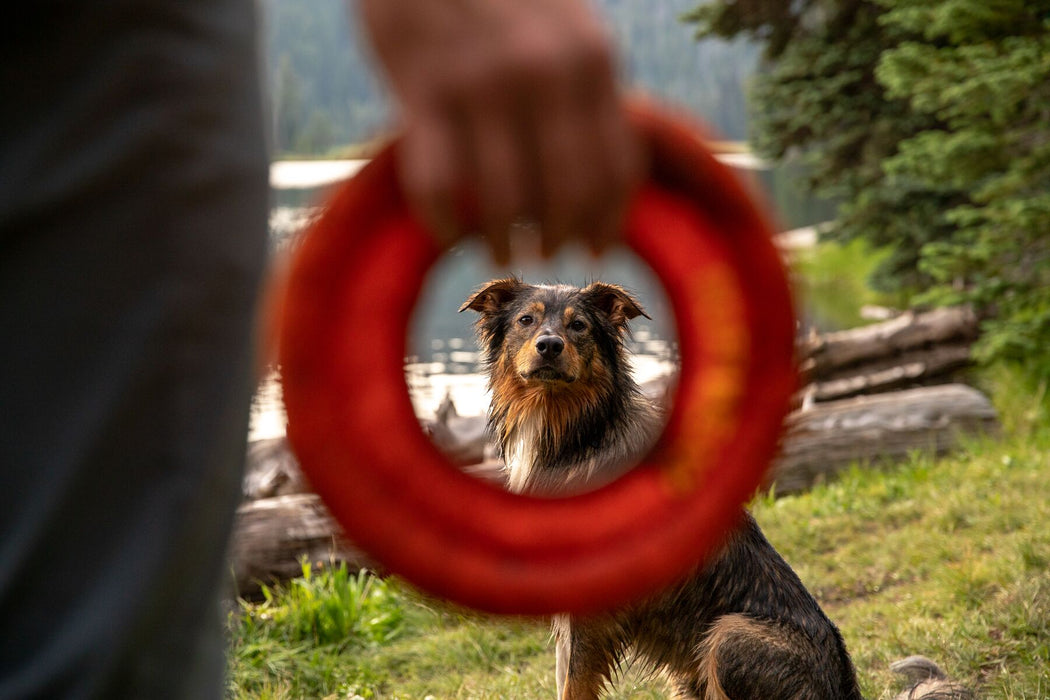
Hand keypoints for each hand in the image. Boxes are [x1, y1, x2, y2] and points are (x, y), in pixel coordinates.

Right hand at [356, 0, 641, 263]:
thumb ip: (582, 90)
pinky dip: (444, 221)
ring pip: (504, 200)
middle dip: (559, 239)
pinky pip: (438, 185)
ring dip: (503, 241)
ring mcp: (482, 84)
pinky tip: (449, 231)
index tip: (596, 251)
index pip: (616, 166)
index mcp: (591, 59)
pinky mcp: (423, 90)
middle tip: (546, 255)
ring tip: (500, 252)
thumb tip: (599, 172)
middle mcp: (544, 76)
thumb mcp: (564, 25)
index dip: (609, 222)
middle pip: (566, 195)